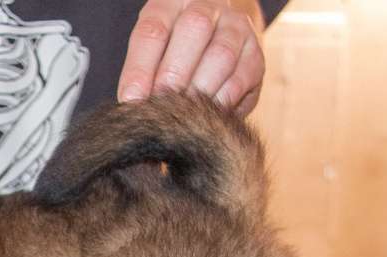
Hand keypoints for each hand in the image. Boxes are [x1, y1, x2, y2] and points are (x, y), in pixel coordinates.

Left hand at [118, 0, 266, 115]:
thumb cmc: (171, 52)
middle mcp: (208, 6)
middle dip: (173, 75)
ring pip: (221, 55)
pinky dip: (221, 101)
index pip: (153, 30)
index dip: (140, 68)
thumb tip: (132, 105)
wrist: (215, 40)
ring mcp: (236, 27)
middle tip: (159, 107)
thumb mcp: (150, 52)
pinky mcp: (255, 55)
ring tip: (181, 115)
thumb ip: (141, 73)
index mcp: (172, 3)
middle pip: (194, 29)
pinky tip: (205, 115)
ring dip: (198, 90)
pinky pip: (240, 78)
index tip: (132, 100)